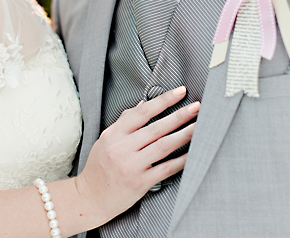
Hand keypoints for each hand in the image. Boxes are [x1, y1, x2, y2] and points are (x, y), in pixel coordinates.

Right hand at [76, 87, 198, 220]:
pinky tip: (193, 153)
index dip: (163, 100)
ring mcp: (131, 166)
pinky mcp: (140, 183)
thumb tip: (143, 103)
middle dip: (180, 115)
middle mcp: (121, 148)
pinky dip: (181, 160)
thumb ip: (124, 122)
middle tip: (198, 107)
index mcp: (114, 134)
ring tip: (200, 126)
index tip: (181, 92)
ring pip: (163, 146)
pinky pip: (165, 169)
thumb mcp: (106, 139)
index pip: (142, 112)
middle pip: (156, 128)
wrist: (89, 198)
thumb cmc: (99, 167)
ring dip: (184, 135)